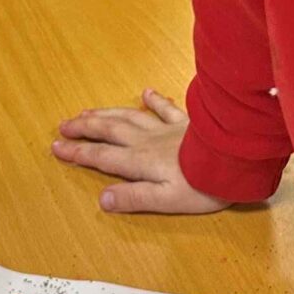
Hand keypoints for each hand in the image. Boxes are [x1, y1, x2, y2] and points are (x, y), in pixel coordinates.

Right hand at [53, 89, 226, 216]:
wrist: (237, 159)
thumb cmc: (204, 185)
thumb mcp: (167, 201)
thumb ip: (134, 198)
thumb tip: (103, 200)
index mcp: (141, 162)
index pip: (101, 157)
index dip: (78, 153)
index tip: (57, 147)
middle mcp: (148, 141)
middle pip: (109, 131)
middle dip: (84, 129)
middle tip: (64, 126)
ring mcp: (167, 128)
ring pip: (129, 116)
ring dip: (106, 113)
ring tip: (88, 112)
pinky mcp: (188, 122)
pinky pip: (166, 108)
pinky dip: (154, 100)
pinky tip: (146, 92)